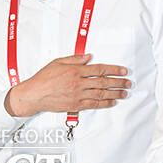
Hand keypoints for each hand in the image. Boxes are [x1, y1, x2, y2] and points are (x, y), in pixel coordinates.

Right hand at [4, 54, 130, 116]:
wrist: (34, 94)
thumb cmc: (44, 78)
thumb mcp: (58, 62)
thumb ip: (74, 59)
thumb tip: (89, 57)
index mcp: (75, 70)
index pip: (99, 69)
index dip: (114, 70)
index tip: (123, 71)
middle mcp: (79, 83)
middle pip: (103, 82)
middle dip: (118, 82)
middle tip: (128, 82)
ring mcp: (78, 95)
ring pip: (101, 93)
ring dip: (115, 93)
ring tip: (124, 92)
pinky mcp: (76, 105)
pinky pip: (94, 104)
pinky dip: (105, 103)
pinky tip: (112, 102)